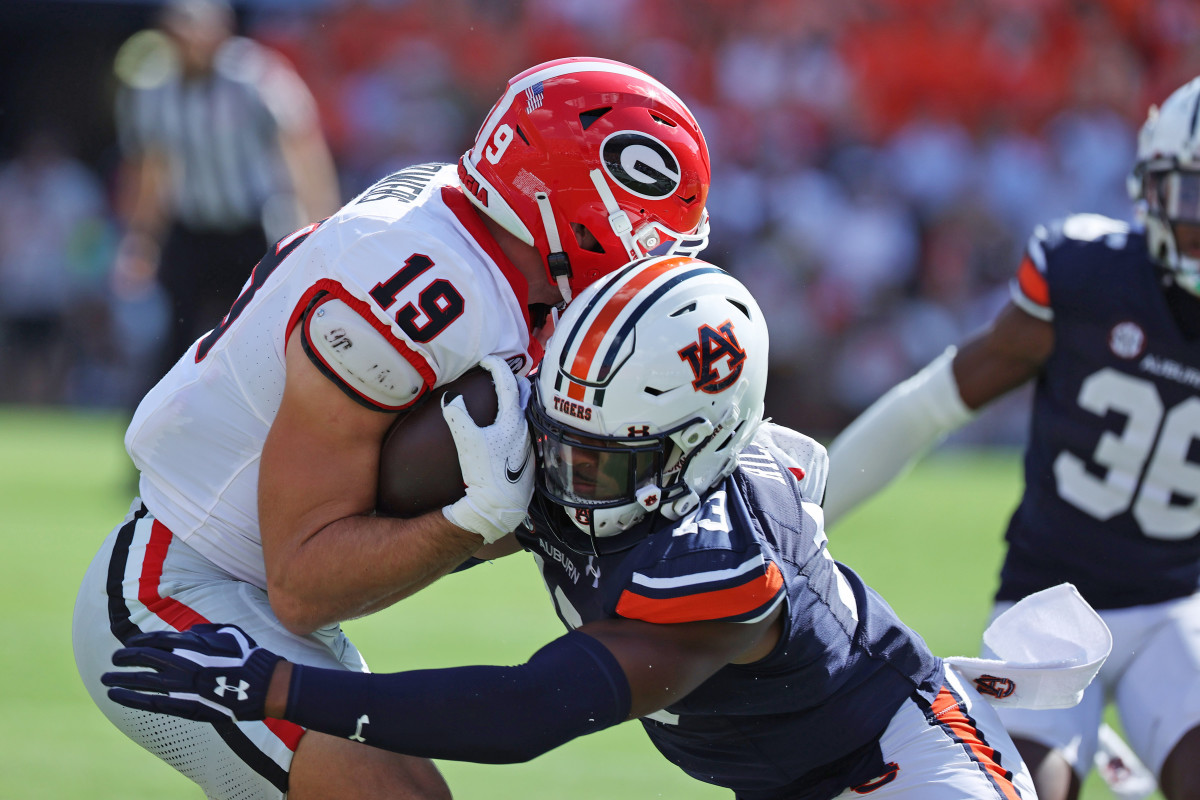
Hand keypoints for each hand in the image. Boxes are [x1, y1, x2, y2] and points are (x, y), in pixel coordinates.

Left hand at [102, 624, 282, 722]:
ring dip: (121, 680)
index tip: (129, 646)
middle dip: (125, 659)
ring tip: (105, 680)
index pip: (156, 640)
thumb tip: (187, 633)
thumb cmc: (249, 655)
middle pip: (144, 659)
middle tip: (113, 661)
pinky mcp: (186, 706)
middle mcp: (183, 662)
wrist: (263, 685)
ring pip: (143, 681)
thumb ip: (204, 631)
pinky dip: (132, 699)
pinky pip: (152, 702)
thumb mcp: (228, 632)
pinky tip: (117, 697)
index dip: (139, 643)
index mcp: (193, 643)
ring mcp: (183, 686)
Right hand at [442, 355, 533, 542]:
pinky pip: (521, 428)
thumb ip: (458, 415)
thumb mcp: (467, 441)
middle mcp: (525, 428)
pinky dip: (512, 419)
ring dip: (513, 400)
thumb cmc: (485, 473)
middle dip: (511, 380)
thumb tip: (451, 396)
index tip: (485, 360)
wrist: (500, 507)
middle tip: (497, 374)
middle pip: (522, 394)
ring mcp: (528, 443)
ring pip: (523, 412)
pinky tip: (502, 428)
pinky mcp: (526, 457)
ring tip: (500, 397)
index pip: (508, 382)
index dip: (496, 366)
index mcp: (513, 419)